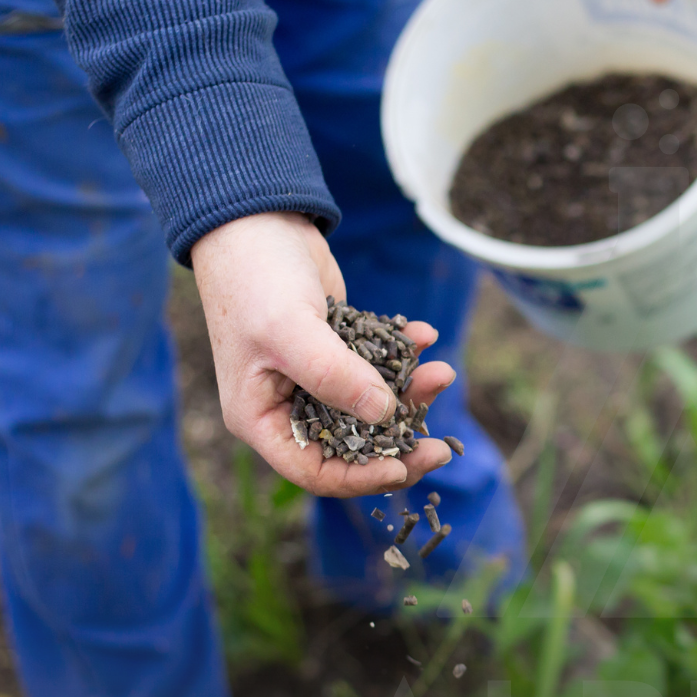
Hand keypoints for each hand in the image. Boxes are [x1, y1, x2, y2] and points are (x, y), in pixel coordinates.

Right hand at [190, 212, 455, 495]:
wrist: (254, 219)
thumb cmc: (254, 278)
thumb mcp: (290, 330)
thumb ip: (335, 376)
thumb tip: (385, 414)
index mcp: (261, 418)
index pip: (315, 470)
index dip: (361, 477)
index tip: (404, 468)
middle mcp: (288, 405)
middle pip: (351, 446)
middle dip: (399, 443)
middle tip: (442, 446)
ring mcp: (315, 377)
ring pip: (372, 406)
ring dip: (410, 393)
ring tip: (442, 370)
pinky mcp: (337, 347)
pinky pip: (378, 365)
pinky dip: (402, 354)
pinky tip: (424, 335)